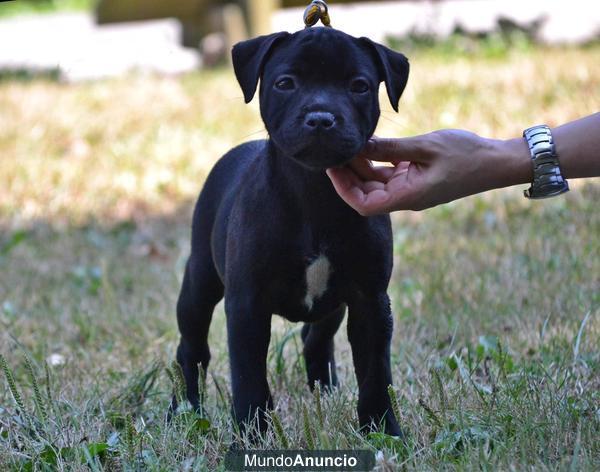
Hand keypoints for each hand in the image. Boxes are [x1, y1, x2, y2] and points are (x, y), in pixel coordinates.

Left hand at [327, 130, 531, 214]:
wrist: (496, 161)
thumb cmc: (466, 154)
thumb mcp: (424, 146)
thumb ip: (390, 148)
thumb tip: (360, 145)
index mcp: (407, 196)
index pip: (364, 204)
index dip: (343, 189)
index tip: (332, 168)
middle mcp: (405, 198)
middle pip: (365, 193)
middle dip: (348, 174)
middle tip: (336, 150)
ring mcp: (410, 189)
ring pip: (375, 183)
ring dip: (360, 167)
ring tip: (350, 144)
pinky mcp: (415, 180)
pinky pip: (388, 175)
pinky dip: (376, 162)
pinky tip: (369, 145)